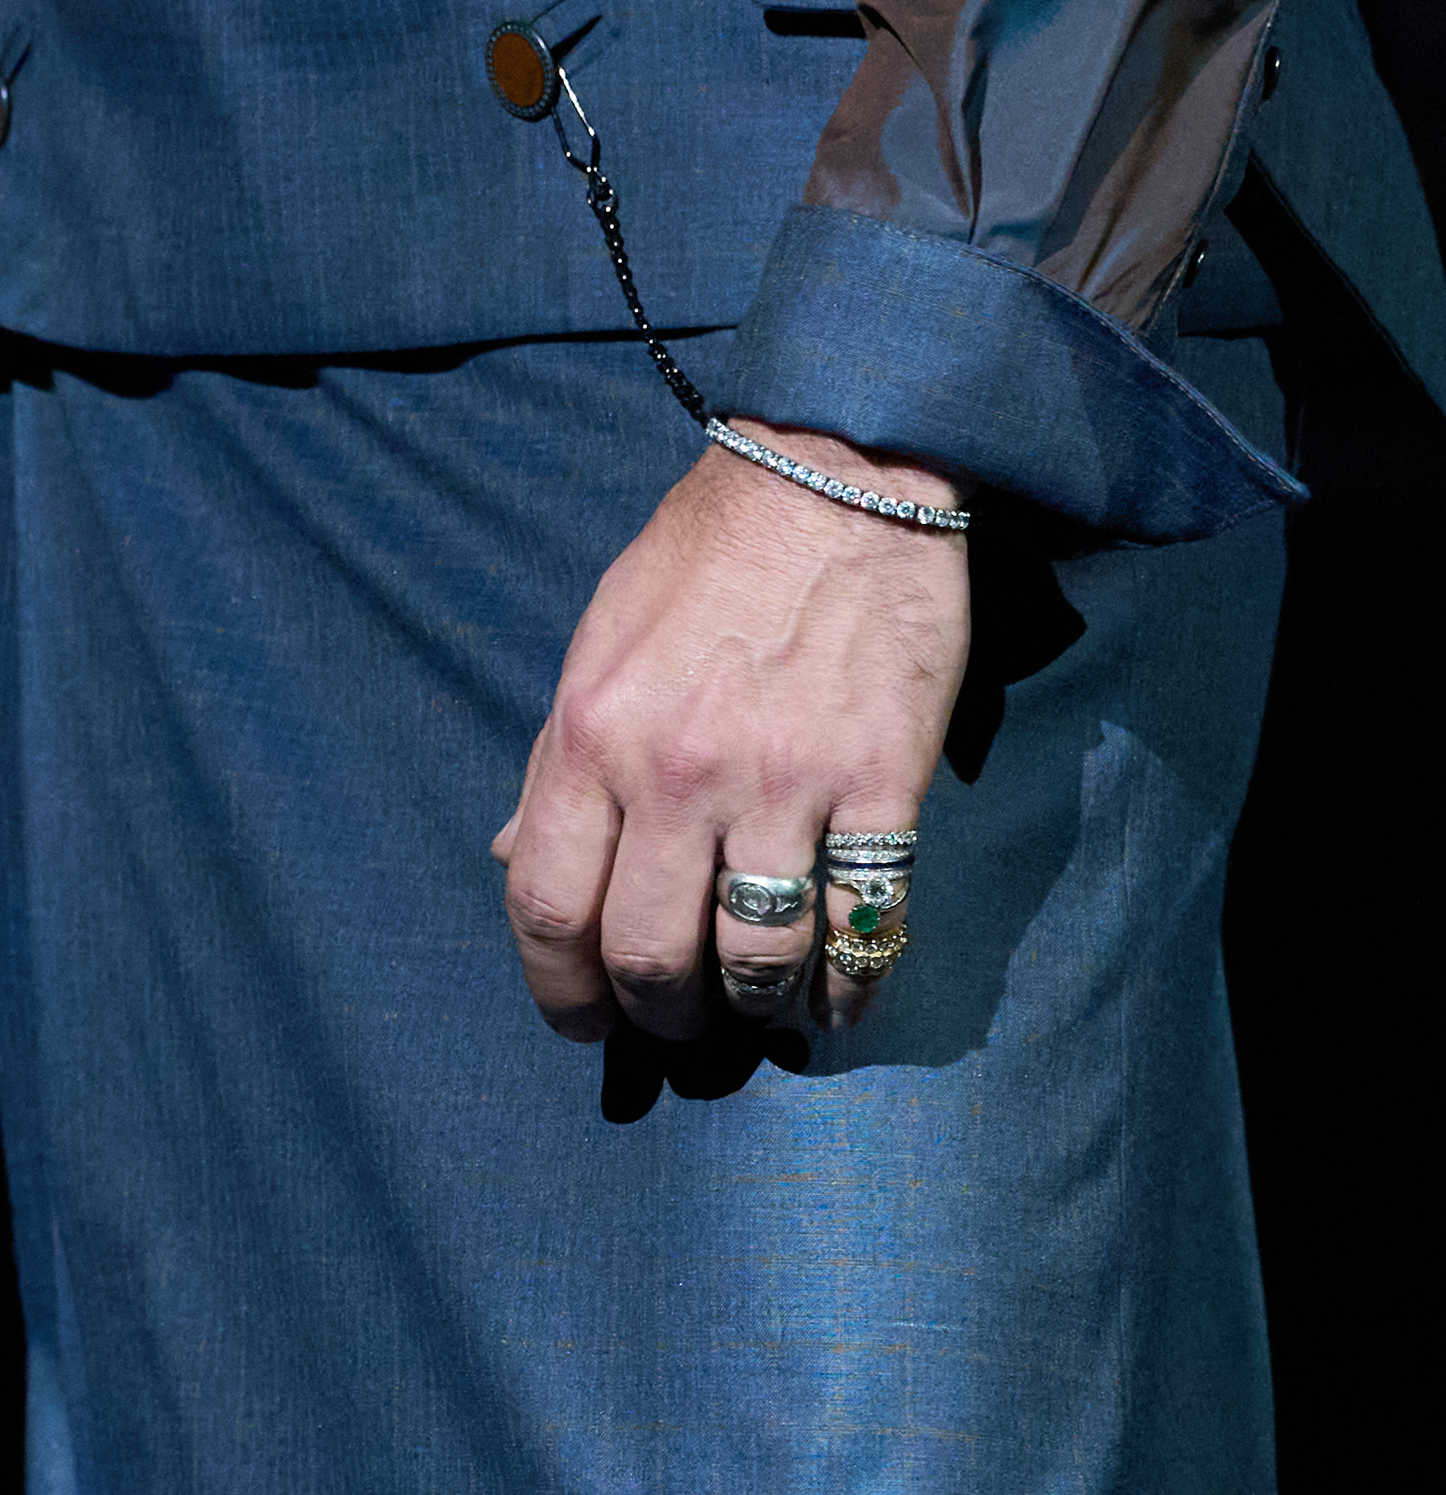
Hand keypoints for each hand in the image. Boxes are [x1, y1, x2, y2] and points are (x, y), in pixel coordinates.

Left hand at [491, 418, 970, 1038]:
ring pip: (758, 956)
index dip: (559, 991)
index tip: (583, 1018)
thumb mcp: (601, 638)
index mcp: (595, 732)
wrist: (838, 472)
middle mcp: (680, 770)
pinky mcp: (882, 779)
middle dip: (658, 1013)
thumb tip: (516, 859)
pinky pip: (862, 923)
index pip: (549, 907)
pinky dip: (849, 987)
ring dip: (754, 1004)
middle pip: (651, 954)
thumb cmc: (710, 550)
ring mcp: (785, 780)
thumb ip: (557, 759)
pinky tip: (839, 999)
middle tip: (676, 1022)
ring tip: (758, 1004)